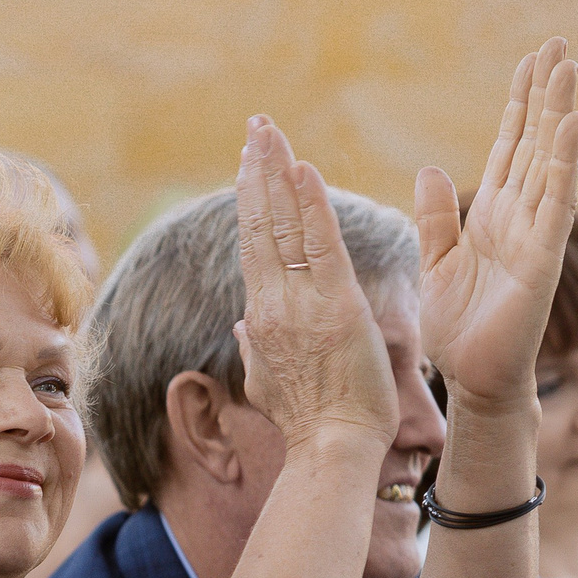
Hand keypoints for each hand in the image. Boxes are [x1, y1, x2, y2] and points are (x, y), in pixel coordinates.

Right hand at [232, 116, 399, 457]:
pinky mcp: (335, 306)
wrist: (331, 450)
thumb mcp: (268, 384)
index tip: (249, 166)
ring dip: (277, 173)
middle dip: (257, 171)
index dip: (251, 202)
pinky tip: (302, 169)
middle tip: (256, 127)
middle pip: (260, 225)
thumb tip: (241, 325)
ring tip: (270, 132)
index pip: (254, 247)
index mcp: (262, 319)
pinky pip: (318, 246)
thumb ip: (255, 350)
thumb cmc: (309, 424)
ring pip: (283, 227)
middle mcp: (272, 305)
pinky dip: (310, 206)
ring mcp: (301, 304)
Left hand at [417, 39, 577, 408]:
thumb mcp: (436, 264)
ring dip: (559, 115)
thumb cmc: (459, 328)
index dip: (519, 106)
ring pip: (550, 162)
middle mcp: (519, 217)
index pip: (508, 148)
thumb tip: (429, 169)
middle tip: (557, 44)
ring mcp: (535, 235)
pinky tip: (571, 127)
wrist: (473, 380)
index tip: (529, 62)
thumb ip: (435, 218)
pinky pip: (556, 204)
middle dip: (544, 94)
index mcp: (491, 216)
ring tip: (567, 68)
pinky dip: (563, 165)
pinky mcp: (542, 260)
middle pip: (534, 143)